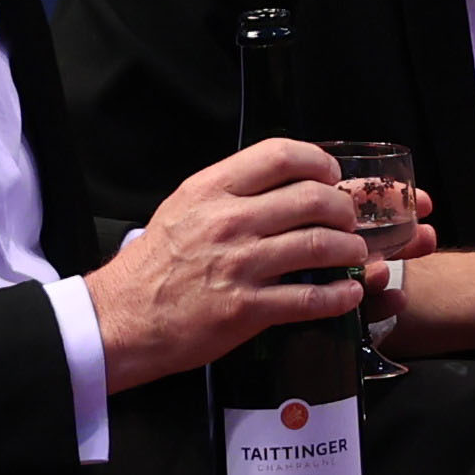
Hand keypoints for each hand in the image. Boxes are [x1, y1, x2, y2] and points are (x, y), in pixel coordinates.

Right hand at [96, 136, 376, 390]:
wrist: (120, 319)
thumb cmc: (154, 265)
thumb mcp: (183, 208)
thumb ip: (230, 192)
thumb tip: (284, 183)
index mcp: (212, 189)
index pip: (281, 155)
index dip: (320, 162)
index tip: (331, 176)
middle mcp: (228, 222)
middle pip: (313, 199)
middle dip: (344, 209)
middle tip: (348, 220)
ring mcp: (239, 266)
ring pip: (320, 245)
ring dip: (350, 250)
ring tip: (354, 254)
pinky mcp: (246, 309)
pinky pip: (310, 298)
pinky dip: (340, 295)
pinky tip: (349, 292)